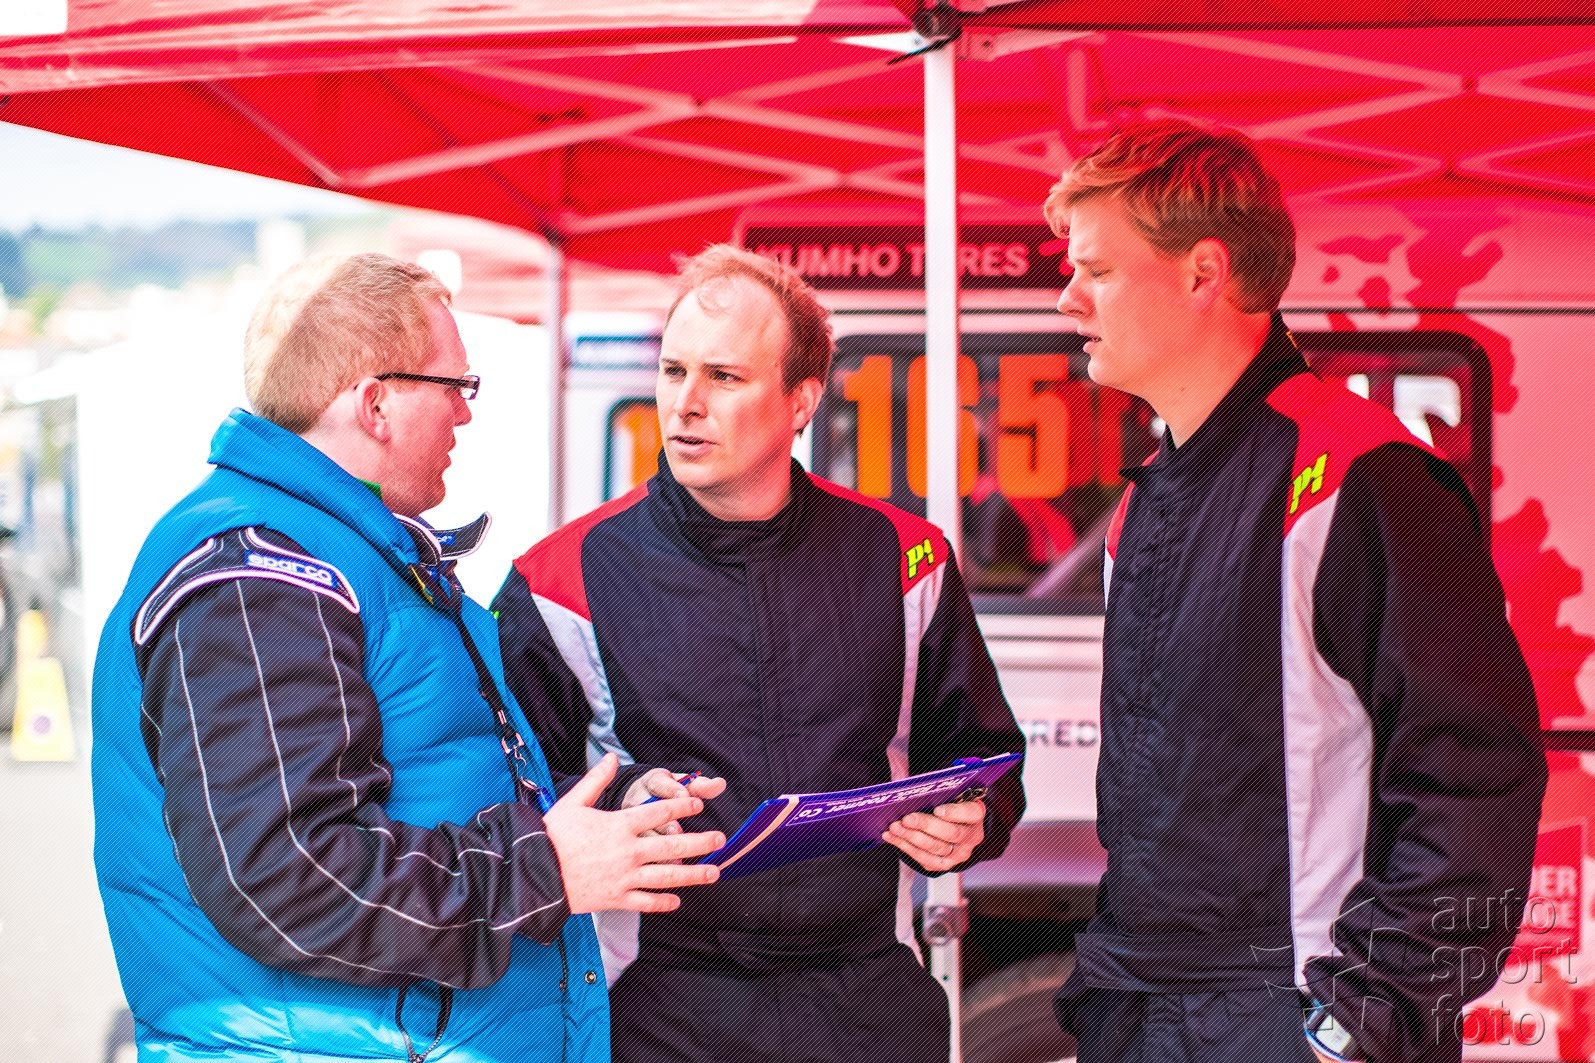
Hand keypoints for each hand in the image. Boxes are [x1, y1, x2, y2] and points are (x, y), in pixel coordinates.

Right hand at [545, 753, 724, 914]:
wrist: (533, 874)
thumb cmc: (551, 837)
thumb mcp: (572, 803)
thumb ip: (596, 780)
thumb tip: (610, 757)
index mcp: (618, 826)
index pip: (658, 812)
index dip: (681, 805)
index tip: (698, 804)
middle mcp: (627, 852)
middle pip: (672, 844)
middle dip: (700, 842)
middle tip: (720, 839)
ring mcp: (624, 878)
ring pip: (666, 876)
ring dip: (693, 875)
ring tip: (714, 872)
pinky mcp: (616, 899)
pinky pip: (645, 903)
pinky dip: (662, 903)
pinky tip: (677, 901)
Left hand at [882, 798, 986, 872]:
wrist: (950, 825)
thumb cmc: (946, 803)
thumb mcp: (946, 793)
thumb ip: (931, 788)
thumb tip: (904, 784)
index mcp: (976, 813)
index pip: (970, 813)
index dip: (954, 812)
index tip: (937, 809)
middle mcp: (971, 836)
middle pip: (950, 833)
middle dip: (926, 825)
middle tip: (906, 819)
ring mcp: (959, 853)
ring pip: (935, 848)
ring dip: (911, 837)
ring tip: (894, 828)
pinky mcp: (944, 864)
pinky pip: (924, 858)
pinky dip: (905, 847)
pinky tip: (891, 837)